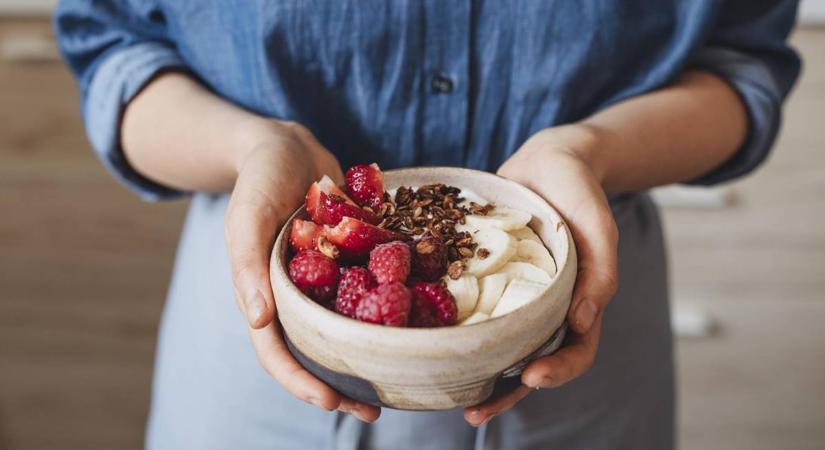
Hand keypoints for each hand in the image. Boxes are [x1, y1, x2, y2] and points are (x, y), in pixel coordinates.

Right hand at [224, 121, 380, 421]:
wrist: (289, 146)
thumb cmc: (260, 180)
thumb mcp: (247, 217)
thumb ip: (248, 266)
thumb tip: (256, 321)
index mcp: (267, 296)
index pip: (277, 353)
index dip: (302, 382)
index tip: (332, 403)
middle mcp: (298, 297)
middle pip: (316, 353)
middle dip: (341, 385)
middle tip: (376, 409)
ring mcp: (327, 282)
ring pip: (348, 330)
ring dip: (370, 357)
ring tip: (402, 378)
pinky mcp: (351, 262)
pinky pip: (372, 292)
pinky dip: (391, 309)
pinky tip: (421, 320)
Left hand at [465, 125, 618, 425]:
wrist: (547, 161)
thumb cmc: (580, 191)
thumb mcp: (598, 225)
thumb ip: (600, 271)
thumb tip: (583, 322)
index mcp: (576, 303)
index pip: (574, 350)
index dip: (557, 371)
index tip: (530, 376)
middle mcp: (541, 307)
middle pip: (527, 361)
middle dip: (504, 392)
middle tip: (474, 413)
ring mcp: (510, 295)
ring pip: (493, 343)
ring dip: (473, 371)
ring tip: (445, 395)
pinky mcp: (481, 277)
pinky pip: (467, 307)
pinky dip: (450, 326)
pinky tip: (423, 336)